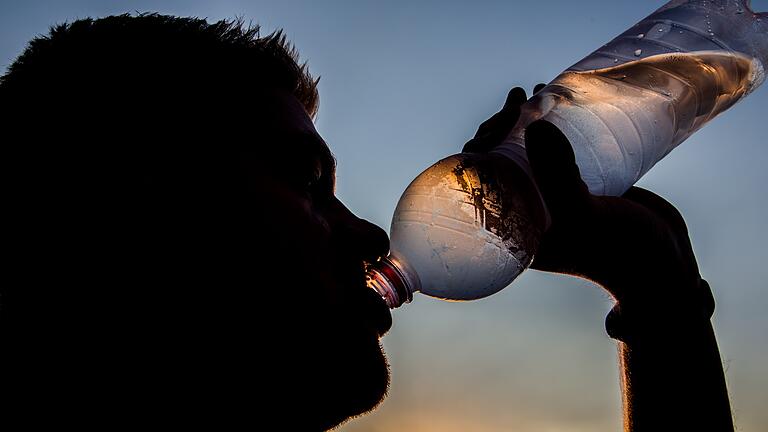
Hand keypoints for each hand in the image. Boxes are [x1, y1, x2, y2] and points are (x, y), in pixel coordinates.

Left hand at [462, 85, 711, 316]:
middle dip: (504, 127)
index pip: (485, 181)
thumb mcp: (584, 214)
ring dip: (526, 121)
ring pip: (532, 152)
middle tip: (517, 98)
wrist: (665, 266)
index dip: (483, 147)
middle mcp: (532, 212)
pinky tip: (559, 100)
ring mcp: (558, 197)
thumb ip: (558, 173)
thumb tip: (533, 125)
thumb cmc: (621, 251)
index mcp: (517, 228)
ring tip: (532, 91)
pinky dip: (557, 125)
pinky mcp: (584, 186)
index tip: (498, 119)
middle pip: (504, 161)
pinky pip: (562, 150)